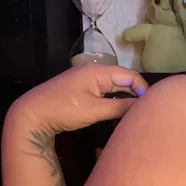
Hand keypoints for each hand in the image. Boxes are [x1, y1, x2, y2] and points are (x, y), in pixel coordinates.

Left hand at [10, 64, 148, 133]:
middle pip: (124, 79)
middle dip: (138, 93)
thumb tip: (142, 107)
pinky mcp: (83, 89)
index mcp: (99, 71)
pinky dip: (116, 100)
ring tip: (138, 113)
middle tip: (148, 112)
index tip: (152, 108)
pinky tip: (121, 111)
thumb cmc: (64, 110)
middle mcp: (95, 71)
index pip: (131, 76)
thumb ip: (120, 107)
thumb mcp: (95, 110)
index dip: (144, 90)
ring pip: (116, 86)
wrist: (33, 113)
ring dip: (128, 97)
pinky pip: (107, 91)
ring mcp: (88, 80)